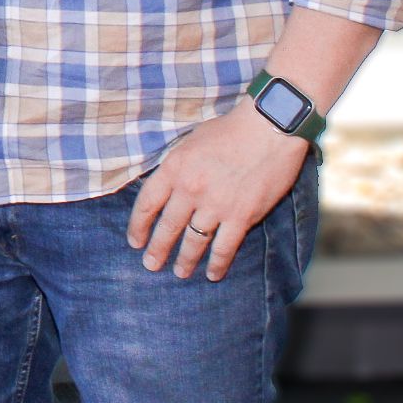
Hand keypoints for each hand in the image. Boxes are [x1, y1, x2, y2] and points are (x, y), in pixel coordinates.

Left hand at [128, 99, 309, 280]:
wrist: (268, 128)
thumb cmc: (229, 131)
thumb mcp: (189, 143)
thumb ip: (176, 168)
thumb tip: (165, 189)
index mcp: (174, 168)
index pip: (147, 204)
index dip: (138, 226)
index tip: (134, 241)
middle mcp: (190, 189)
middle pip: (167, 227)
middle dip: (157, 249)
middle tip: (151, 265)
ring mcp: (216, 205)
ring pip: (194, 241)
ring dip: (185, 261)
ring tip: (180, 273)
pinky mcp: (242, 216)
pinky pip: (225, 247)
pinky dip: (218, 264)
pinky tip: (212, 274)